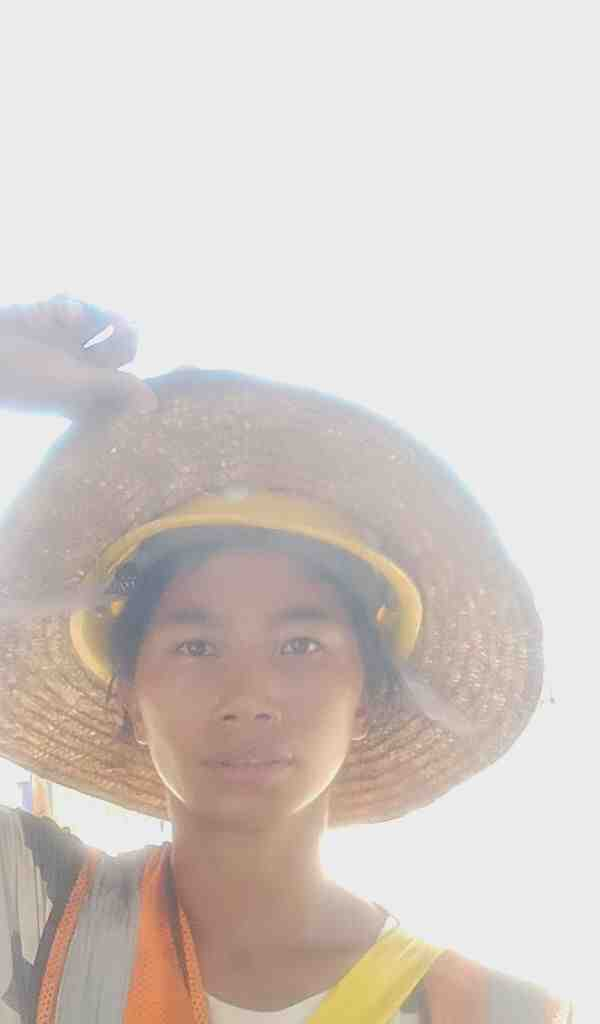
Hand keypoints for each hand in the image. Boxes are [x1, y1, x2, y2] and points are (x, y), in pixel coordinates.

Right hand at [0, 294, 157, 418]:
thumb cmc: (27, 378)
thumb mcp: (74, 384)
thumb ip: (115, 386)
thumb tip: (153, 405)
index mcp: (88, 390)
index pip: (127, 375)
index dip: (134, 359)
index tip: (134, 342)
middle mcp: (79, 367)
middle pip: (119, 344)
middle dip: (123, 330)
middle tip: (122, 322)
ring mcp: (63, 342)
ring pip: (98, 320)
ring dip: (100, 312)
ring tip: (96, 311)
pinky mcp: (45, 320)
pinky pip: (71, 305)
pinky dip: (69, 304)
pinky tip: (62, 310)